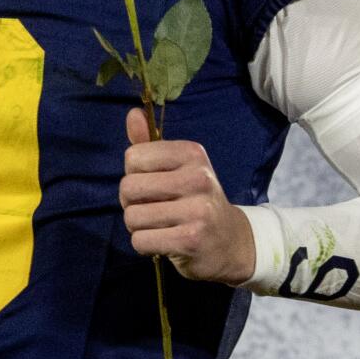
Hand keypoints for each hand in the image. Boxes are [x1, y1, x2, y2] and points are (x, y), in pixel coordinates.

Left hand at [120, 107, 256, 285]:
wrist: (230, 241)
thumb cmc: (195, 200)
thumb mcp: (178, 168)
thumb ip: (150, 143)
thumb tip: (133, 113)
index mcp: (192, 154)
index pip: (133, 157)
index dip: (134, 174)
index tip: (152, 184)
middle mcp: (198, 178)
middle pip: (129, 187)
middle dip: (130, 202)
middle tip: (151, 208)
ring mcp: (197, 210)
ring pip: (132, 216)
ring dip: (137, 226)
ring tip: (159, 226)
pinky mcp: (192, 240)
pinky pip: (141, 241)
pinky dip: (145, 245)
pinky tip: (163, 242)